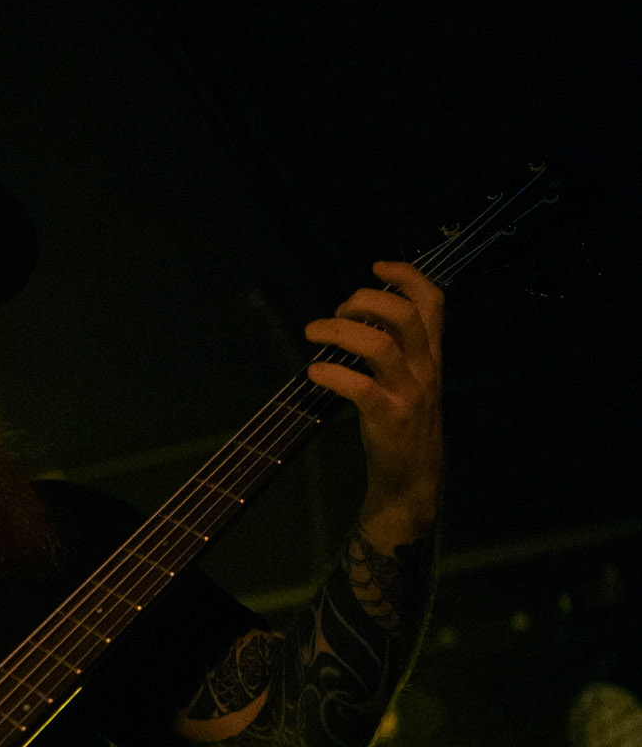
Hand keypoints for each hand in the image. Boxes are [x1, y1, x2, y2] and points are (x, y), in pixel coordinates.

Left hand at [303, 261, 443, 540]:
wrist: (412, 479)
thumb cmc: (403, 424)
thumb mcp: (411, 380)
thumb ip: (397, 348)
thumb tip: (358, 315)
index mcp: (431, 354)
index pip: (433, 301)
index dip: (407, 275)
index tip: (377, 267)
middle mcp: (425, 368)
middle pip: (405, 315)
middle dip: (366, 300)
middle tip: (340, 309)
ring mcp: (409, 393)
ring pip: (380, 346)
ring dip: (340, 331)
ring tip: (313, 332)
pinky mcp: (389, 418)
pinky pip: (360, 388)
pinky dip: (332, 374)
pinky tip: (315, 372)